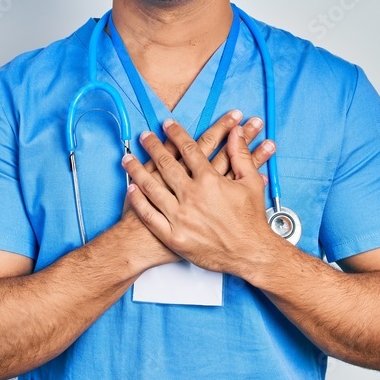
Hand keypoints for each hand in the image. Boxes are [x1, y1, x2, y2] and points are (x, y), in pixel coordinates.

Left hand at [122, 119, 278, 274]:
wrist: (249, 253)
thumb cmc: (251, 219)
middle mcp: (191, 196)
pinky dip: (139, 201)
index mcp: (209, 180)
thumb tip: (236, 132)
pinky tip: (131, 189)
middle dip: (153, 147)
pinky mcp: (173, 236)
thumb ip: (241, 154)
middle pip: (166, 165)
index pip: (188, 150)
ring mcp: (180, 217)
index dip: (176, 134)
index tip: (167, 125)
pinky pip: (150, 215)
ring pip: (152, 188)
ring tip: (128, 159)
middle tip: (144, 136)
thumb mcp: (251, 182)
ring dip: (137, 170)